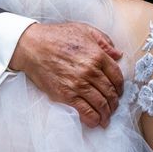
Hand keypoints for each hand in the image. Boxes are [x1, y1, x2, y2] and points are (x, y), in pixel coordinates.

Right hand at [9, 22, 123, 127]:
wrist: (32, 46)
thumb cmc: (56, 36)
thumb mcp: (84, 29)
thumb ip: (104, 41)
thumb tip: (118, 54)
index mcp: (97, 55)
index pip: (117, 76)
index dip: (120, 87)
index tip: (119, 91)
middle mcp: (90, 71)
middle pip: (110, 92)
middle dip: (114, 102)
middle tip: (114, 107)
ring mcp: (78, 85)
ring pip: (100, 104)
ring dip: (106, 113)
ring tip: (106, 117)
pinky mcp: (66, 95)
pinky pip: (85, 111)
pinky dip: (93, 119)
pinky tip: (96, 121)